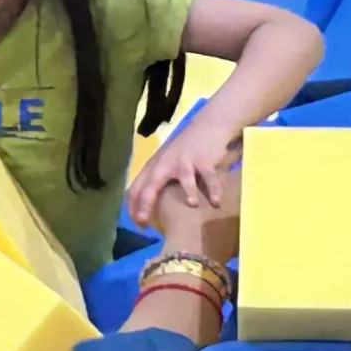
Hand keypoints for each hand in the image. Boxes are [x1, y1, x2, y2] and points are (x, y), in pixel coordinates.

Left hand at [126, 115, 238, 246]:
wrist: (207, 126)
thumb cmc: (184, 150)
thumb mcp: (166, 163)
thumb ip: (159, 181)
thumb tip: (152, 210)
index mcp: (154, 166)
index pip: (136, 187)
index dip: (133, 206)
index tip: (136, 224)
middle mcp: (165, 164)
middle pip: (152, 184)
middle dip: (145, 203)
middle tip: (143, 221)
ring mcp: (185, 161)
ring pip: (185, 178)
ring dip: (189, 191)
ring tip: (192, 204)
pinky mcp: (204, 160)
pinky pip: (209, 177)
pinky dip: (214, 189)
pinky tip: (216, 201)